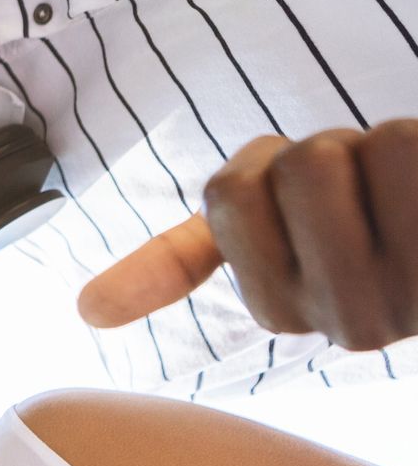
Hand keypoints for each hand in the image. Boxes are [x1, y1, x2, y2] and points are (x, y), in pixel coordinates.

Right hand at [77, 124, 417, 349]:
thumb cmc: (376, 216)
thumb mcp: (266, 232)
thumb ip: (174, 264)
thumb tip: (82, 312)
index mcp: (290, 313)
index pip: (230, 193)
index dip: (270, 167)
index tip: (316, 202)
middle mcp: (353, 323)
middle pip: (290, 170)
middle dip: (329, 149)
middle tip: (369, 185)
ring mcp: (412, 297)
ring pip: (356, 152)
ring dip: (387, 142)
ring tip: (413, 185)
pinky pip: (410, 152)